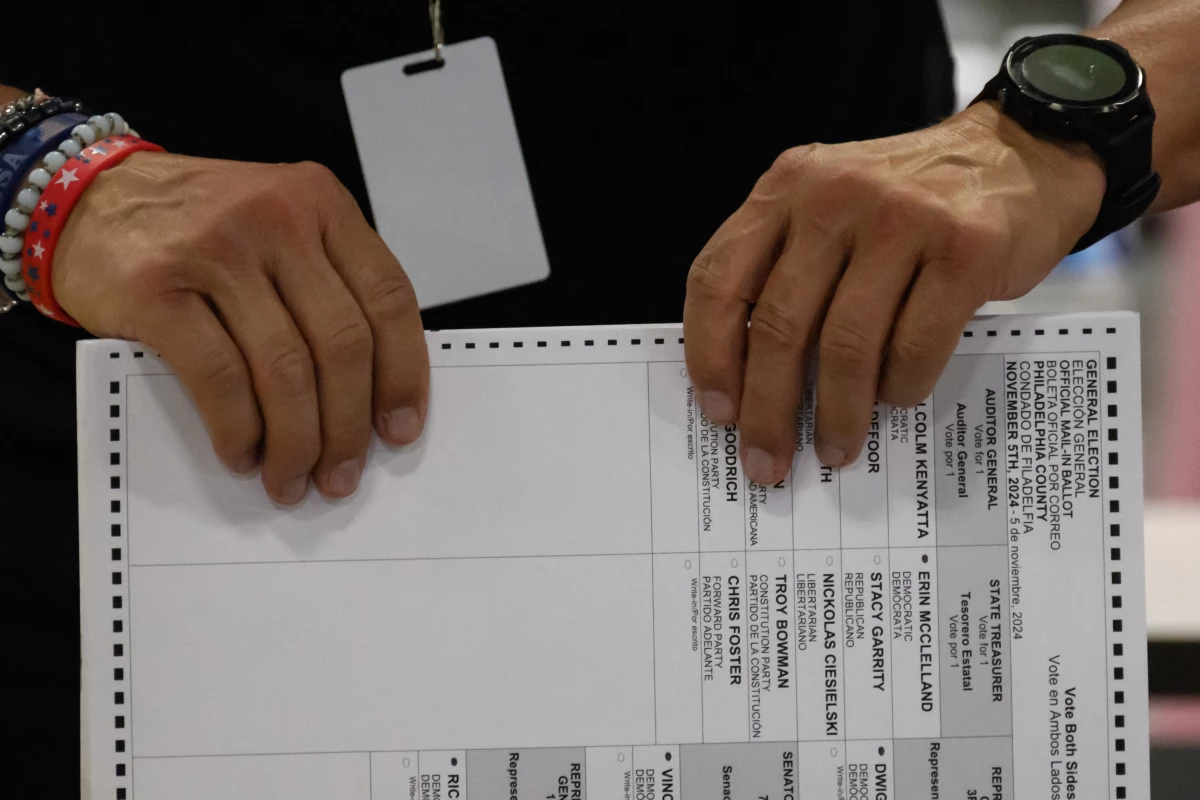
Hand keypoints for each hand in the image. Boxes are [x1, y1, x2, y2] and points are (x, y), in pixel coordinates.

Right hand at [54, 153, 428, 503]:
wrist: (81, 198)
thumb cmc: (194, 226)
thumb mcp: (278, 226)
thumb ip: (327, 282)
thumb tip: (372, 392)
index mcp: (320, 202)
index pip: (388, 298)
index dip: (404, 373)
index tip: (401, 428)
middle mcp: (276, 217)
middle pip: (342, 343)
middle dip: (349, 425)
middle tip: (343, 474)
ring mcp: (216, 251)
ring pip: (286, 369)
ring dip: (296, 441)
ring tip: (292, 479)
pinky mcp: (157, 289)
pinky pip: (220, 378)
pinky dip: (239, 429)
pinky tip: (242, 454)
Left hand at [684, 102, 1106, 483]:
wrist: (1023, 153)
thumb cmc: (913, 201)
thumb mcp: (829, 206)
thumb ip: (784, 266)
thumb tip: (748, 380)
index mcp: (786, 186)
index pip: (719, 279)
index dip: (710, 355)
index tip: (720, 411)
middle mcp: (835, 196)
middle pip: (780, 325)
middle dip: (769, 408)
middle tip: (768, 459)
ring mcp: (903, 218)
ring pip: (846, 344)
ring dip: (837, 413)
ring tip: (836, 448)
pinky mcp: (965, 249)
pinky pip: (915, 345)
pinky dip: (900, 388)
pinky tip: (895, 401)